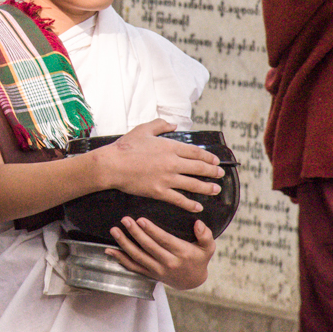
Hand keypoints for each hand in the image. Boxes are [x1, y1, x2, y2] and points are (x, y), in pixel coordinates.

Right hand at [87, 119, 222, 212]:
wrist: (112, 165)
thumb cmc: (126, 147)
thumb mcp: (143, 129)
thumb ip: (160, 125)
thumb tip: (173, 124)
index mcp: (170, 147)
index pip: (195, 152)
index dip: (208, 157)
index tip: (215, 161)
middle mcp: (172, 163)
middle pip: (198, 168)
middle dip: (212, 172)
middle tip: (220, 174)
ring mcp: (166, 178)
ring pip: (193, 184)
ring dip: (206, 188)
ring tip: (216, 190)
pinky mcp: (159, 191)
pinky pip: (179, 199)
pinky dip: (190, 204)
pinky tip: (198, 206)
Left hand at [105, 217, 214, 289]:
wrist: (192, 281)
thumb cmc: (199, 259)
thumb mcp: (208, 247)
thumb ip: (205, 235)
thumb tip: (198, 223)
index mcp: (182, 253)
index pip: (164, 240)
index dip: (151, 231)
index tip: (141, 220)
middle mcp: (168, 263)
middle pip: (148, 247)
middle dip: (135, 233)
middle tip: (125, 220)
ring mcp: (157, 270)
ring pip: (138, 257)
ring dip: (124, 243)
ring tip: (115, 231)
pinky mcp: (149, 274)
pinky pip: (133, 267)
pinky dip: (120, 259)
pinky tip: (109, 250)